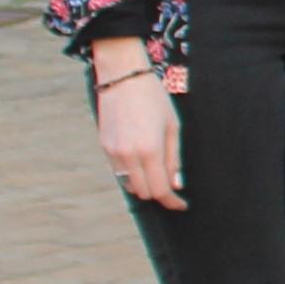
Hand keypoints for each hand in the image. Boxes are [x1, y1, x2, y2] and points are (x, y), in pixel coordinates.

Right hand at [92, 44, 181, 209]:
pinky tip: (141, 159)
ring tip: (156, 170)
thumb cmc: (154, 99)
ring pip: (129, 184)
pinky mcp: (103, 146)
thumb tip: (175, 184)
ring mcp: (113, 152)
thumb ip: (173, 158)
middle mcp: (128, 155)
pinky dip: (131, 172)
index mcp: (150, 150)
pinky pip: (118, 171)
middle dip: (159, 192)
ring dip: (144, 183)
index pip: (160, 189)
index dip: (172, 202)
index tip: (181, 205)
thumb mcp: (172, 127)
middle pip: (144, 192)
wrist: (123, 78)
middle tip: (171, 185)